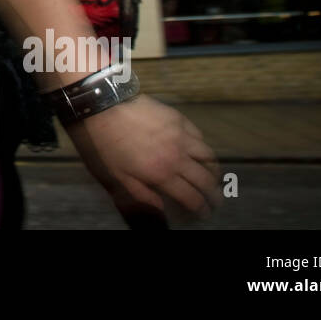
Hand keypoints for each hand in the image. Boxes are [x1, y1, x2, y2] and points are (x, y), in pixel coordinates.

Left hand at [63, 95, 221, 223]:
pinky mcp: (178, 119)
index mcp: (161, 174)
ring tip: (214, 178)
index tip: (204, 213)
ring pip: (208, 157)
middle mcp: (176, 156)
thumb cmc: (106, 143)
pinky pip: (199, 136)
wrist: (104, 107)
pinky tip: (200, 152)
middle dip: (214, 194)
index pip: (191, 198)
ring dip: (214, 171)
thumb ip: (141, 195)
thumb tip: (161, 209)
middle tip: (215, 200)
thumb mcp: (118, 176)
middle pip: (206, 180)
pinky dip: (203, 148)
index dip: (201, 209)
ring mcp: (180, 136)